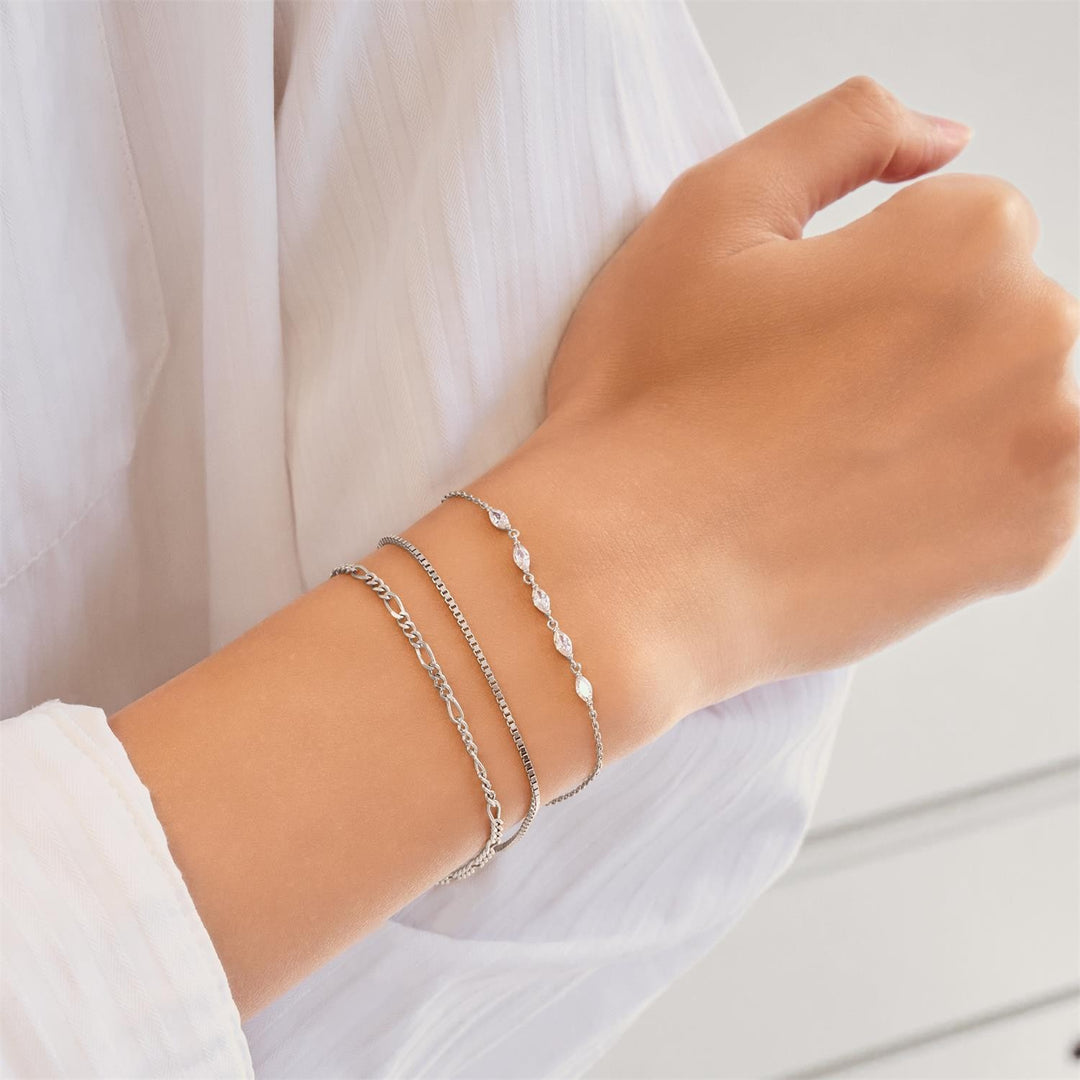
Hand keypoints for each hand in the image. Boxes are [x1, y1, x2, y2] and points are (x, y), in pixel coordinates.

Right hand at [540, 76, 1079, 712]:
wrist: (629, 574)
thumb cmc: (649, 410)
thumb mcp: (710, 210)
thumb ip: (843, 128)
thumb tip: (941, 140)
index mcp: (967, 243)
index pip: (960, 222)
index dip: (866, 272)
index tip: (797, 332)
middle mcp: (1036, 340)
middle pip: (990, 310)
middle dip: (913, 338)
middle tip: (801, 401)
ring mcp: (1047, 450)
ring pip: (1004, 395)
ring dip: (940, 411)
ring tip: (830, 458)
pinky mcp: (1030, 542)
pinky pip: (1012, 484)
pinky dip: (955, 490)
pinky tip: (862, 505)